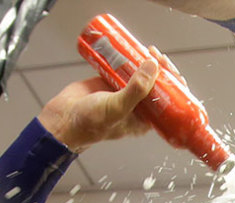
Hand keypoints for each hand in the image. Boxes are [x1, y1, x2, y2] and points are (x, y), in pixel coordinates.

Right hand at [38, 58, 158, 151]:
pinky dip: (128, 58)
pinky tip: (132, 48)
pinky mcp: (110, 83)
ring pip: (140, 74)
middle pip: (155, 85)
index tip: (168, 68)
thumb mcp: (117, 107)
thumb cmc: (90, 123)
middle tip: (156, 56)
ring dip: (145, 62)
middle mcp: (136, 107)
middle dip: (159, 69)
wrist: (63, 119)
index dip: (171, 84)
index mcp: (143, 120)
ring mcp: (123, 93)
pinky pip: (123, 68)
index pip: (166, 102)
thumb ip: (137, 89)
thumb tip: (153, 66)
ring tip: (147, 50)